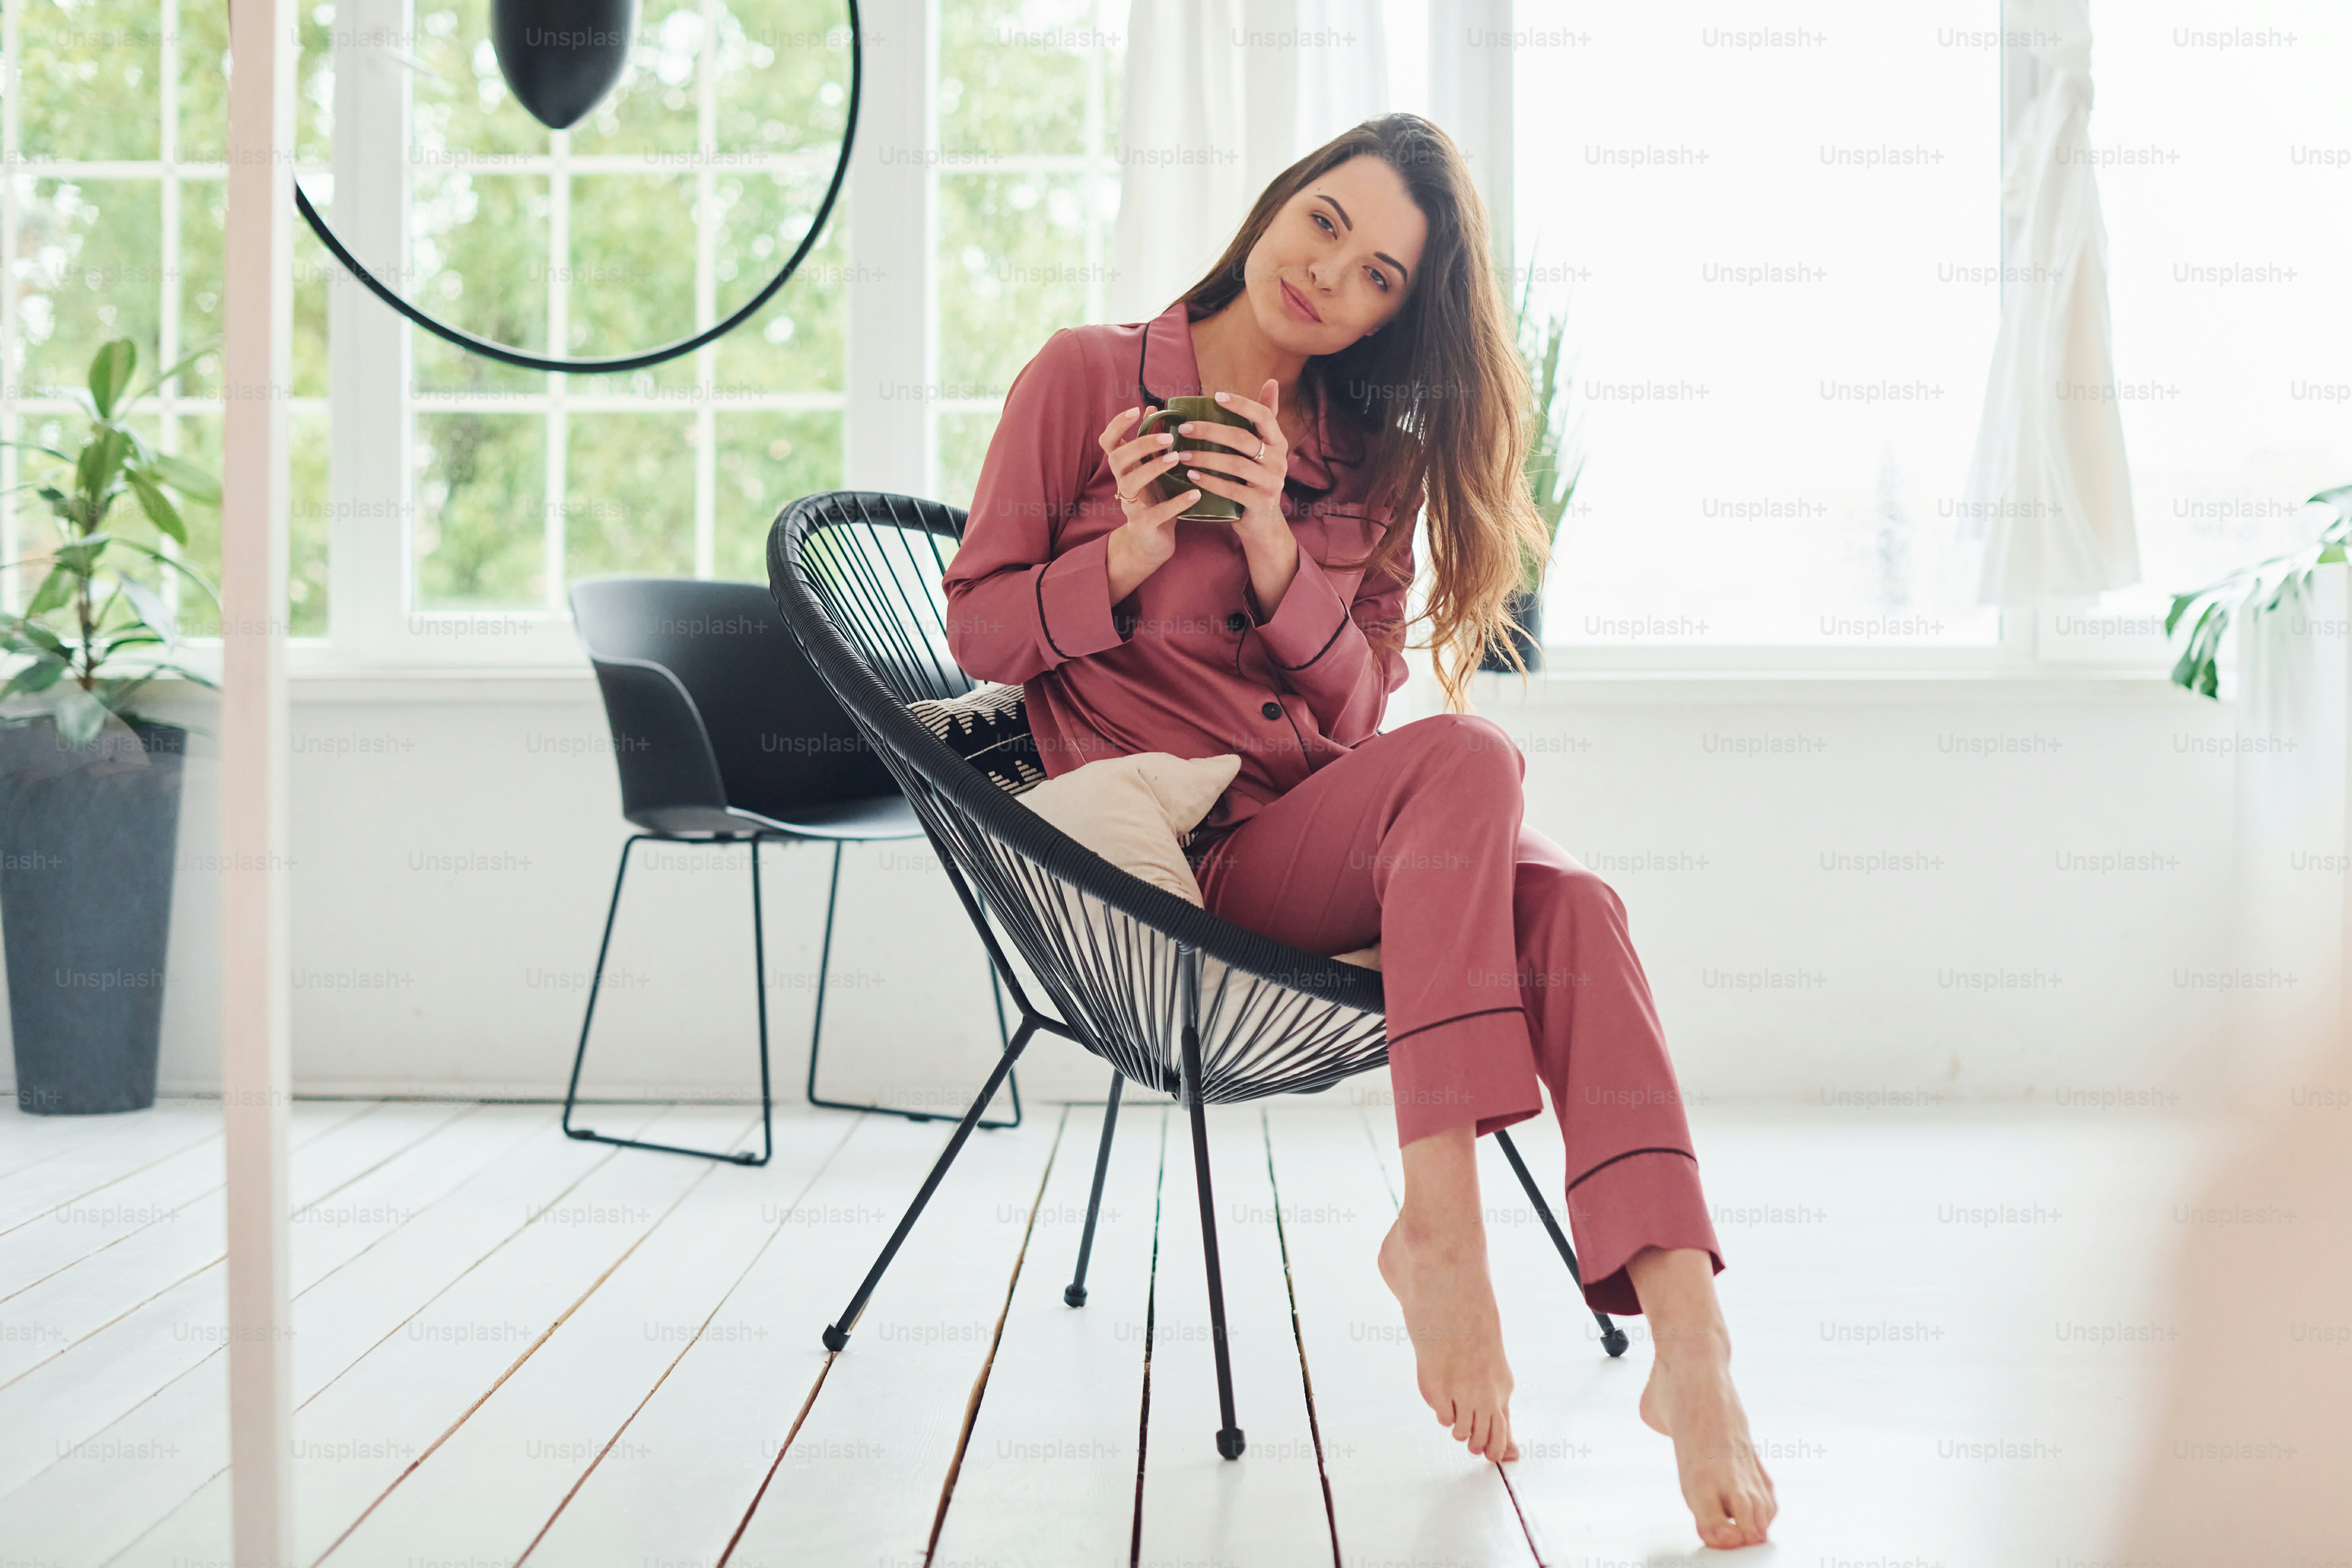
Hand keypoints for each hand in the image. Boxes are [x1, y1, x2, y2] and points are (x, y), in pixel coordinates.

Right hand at [1098, 405, 1197, 599]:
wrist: (1152, 543)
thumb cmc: (1156, 499)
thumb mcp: (1154, 469)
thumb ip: (1153, 442)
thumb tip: (1155, 408)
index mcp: (1124, 467)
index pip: (1108, 441)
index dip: (1117, 425)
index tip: (1136, 410)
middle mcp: (1122, 484)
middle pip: (1117, 458)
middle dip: (1141, 444)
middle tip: (1168, 438)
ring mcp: (1130, 505)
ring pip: (1130, 482)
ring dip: (1153, 467)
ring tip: (1177, 458)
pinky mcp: (1142, 526)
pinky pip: (1155, 513)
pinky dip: (1176, 503)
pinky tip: (1195, 494)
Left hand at [1176, 379, 1288, 540]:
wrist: (1262, 522)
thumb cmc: (1255, 479)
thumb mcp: (1263, 448)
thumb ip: (1264, 417)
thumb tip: (1271, 381)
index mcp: (1278, 441)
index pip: (1264, 415)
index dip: (1241, 404)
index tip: (1216, 396)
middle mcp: (1278, 460)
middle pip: (1242, 438)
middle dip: (1210, 431)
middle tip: (1184, 429)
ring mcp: (1271, 482)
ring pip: (1235, 464)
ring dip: (1205, 458)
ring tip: (1181, 455)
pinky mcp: (1260, 503)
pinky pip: (1232, 490)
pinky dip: (1211, 482)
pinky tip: (1192, 476)